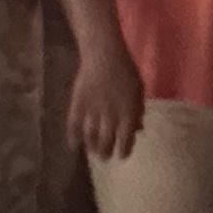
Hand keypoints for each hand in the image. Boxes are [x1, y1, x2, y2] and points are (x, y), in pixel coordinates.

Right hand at [66, 45, 145, 160]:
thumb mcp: (139, 91)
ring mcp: (93, 111)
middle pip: (106, 142)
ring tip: (92, 152)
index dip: (123, 151)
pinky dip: (73, 138)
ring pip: (90, 137)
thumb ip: (138, 111)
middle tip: (104, 157)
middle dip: (105, 153)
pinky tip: (74, 144)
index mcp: (128, 113)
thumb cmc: (126, 72)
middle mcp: (110, 116)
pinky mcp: (77, 105)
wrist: (104, 55)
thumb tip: (138, 130)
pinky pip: (73, 126)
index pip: (126, 140)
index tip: (121, 156)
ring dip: (91, 147)